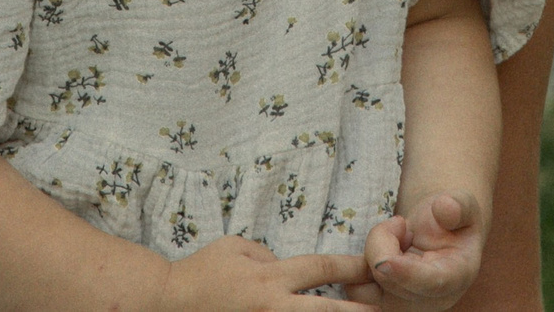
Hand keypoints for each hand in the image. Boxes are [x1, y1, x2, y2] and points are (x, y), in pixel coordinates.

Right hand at [155, 236, 370, 311]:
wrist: (168, 302)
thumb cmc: (202, 271)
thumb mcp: (237, 248)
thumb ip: (267, 255)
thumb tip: (284, 266)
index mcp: (270, 278)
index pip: (320, 268)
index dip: (351, 266)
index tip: (374, 265)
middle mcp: (273, 306)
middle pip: (327, 311)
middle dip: (358, 311)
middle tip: (385, 310)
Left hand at [346, 191, 484, 309]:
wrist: (440, 232)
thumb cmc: (453, 219)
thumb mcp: (463, 203)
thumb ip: (459, 205)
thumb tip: (446, 207)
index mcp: (456, 276)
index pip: (431, 283)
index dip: (407, 274)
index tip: (385, 262)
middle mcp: (429, 299)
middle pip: (391, 282)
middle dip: (383, 242)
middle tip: (400, 222)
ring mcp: (402, 303)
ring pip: (366, 287)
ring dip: (370, 252)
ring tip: (395, 235)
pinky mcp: (380, 300)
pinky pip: (355, 286)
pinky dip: (354, 264)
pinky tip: (378, 249)